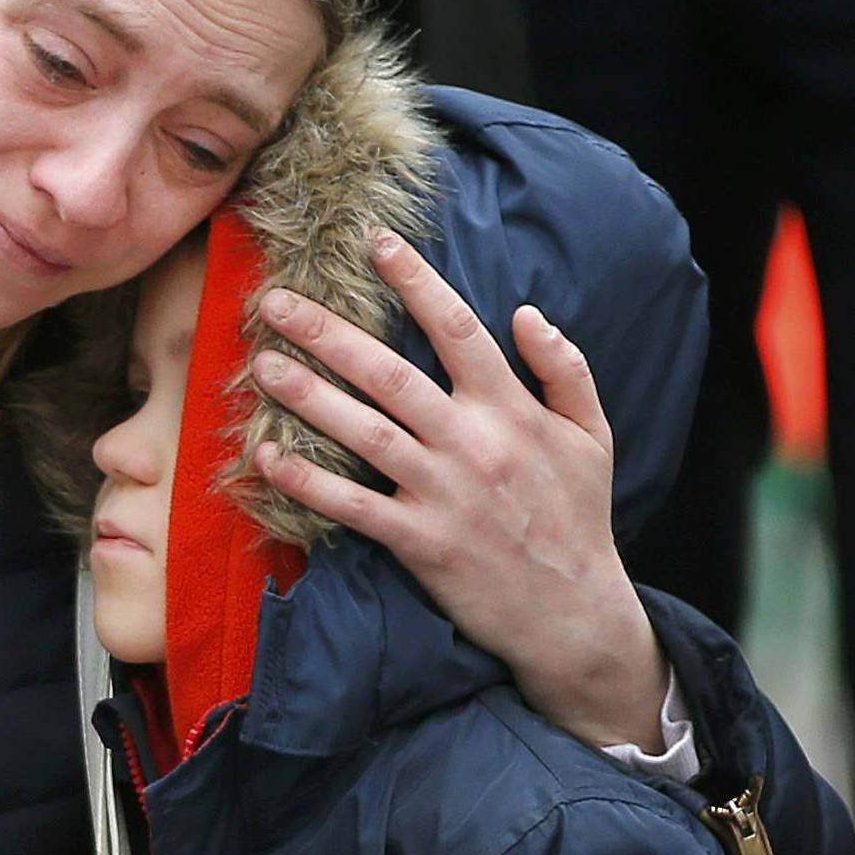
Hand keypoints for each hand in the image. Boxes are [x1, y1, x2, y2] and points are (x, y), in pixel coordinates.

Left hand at [250, 234, 670, 750]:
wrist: (574, 613)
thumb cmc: (579, 519)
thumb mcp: (592, 435)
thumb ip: (565, 368)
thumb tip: (526, 313)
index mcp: (512, 409)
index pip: (457, 328)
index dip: (414, 280)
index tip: (375, 241)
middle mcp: (472, 443)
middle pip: (389, 373)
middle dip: (328, 332)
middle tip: (275, 302)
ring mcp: (442, 493)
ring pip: (363, 432)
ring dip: (307, 397)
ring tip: (261, 366)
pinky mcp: (420, 543)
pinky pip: (352, 506)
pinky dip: (307, 483)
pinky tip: (267, 458)